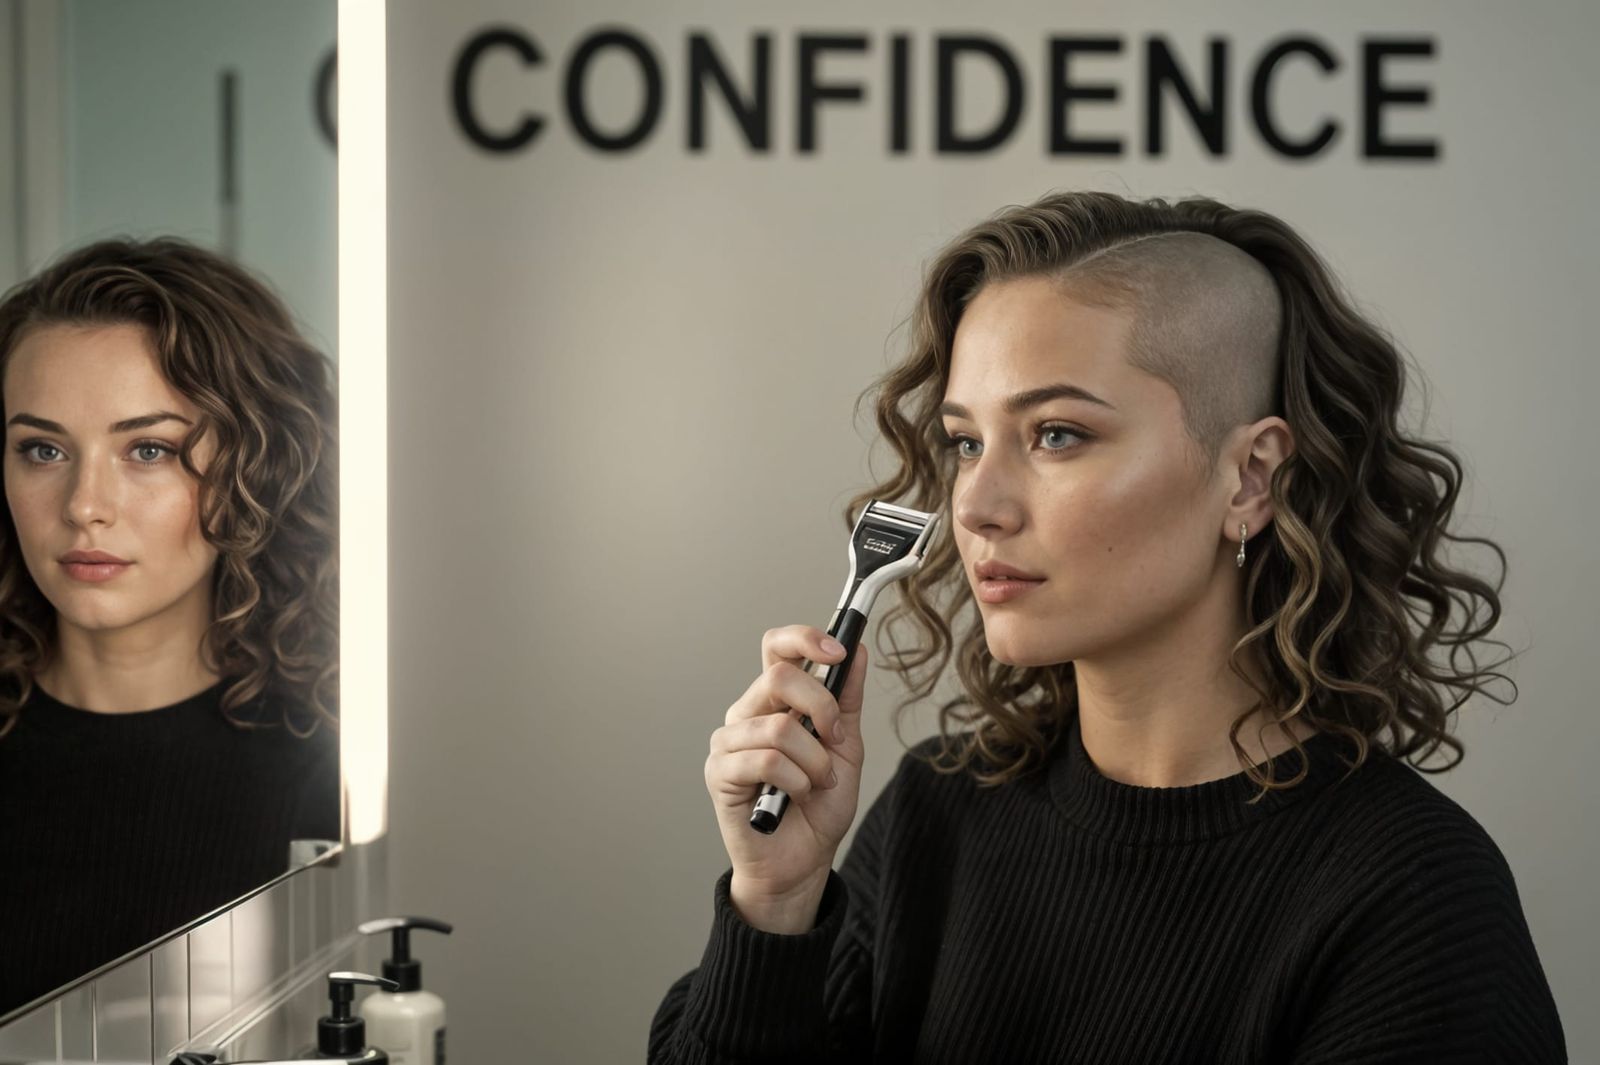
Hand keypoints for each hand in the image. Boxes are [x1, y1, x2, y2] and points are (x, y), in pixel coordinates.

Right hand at [705, 625, 868, 911]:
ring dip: (814, 761)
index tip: (839, 653)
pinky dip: (795, 781)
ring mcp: (728, 741)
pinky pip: (765, 760)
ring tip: (817, 783)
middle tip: (837, 743)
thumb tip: (857, 649)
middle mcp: (746, 713)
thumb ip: (846, 699)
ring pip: (779, 726)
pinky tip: (796, 796)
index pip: (777, 647)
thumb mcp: (847, 747)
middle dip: (823, 710)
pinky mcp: (719, 772)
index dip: (805, 639)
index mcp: (774, 700)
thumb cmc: (819, 806)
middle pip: (780, 677)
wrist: (804, 861)